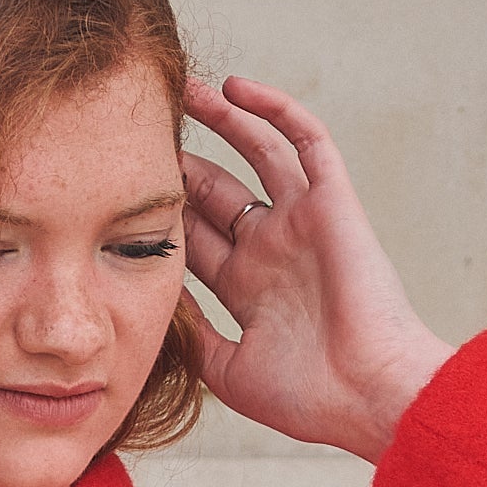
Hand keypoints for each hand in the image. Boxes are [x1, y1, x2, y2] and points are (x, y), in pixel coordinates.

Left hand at [178, 75, 452, 461]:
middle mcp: (273, 249)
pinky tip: (235, 87)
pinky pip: (305, 140)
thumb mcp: (229, 373)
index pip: (195, 236)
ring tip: (182, 89)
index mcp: (248, 289)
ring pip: (257, 152)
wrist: (367, 395)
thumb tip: (152, 299)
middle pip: (217, 192)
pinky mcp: (332, 202)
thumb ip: (192, 336)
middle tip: (141, 130)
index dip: (161, 210)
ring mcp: (302, 222)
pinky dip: (274, 110)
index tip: (119, 185)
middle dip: (182, 162)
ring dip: (222, 119)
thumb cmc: (308, 398)